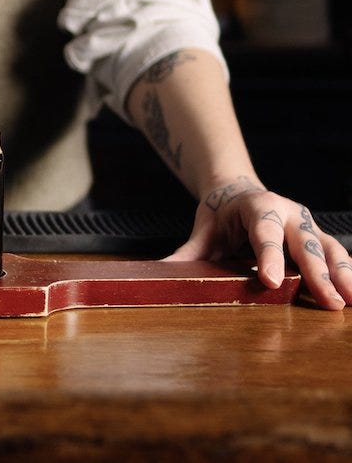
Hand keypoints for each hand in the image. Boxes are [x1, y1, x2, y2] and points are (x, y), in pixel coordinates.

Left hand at [166, 176, 350, 309]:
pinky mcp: (318, 235)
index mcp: (257, 206)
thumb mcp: (202, 231)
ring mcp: (306, 223)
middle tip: (328, 301)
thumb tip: (159, 274)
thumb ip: (187, 254)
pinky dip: (347, 273)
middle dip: (317, 273)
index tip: (270, 281)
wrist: (237, 191)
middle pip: (304, 243)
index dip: (269, 257)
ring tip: (348, 301)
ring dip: (342, 275)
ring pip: (329, 248)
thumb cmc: (220, 215)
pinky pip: (337, 254)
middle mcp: (287, 212)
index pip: (263, 233)